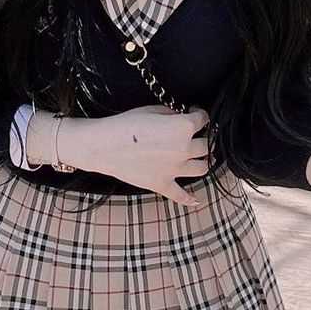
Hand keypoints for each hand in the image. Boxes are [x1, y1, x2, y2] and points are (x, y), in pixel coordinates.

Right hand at [62, 106, 210, 207]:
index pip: (202, 119)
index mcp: (183, 128)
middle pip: (205, 145)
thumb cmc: (126, 124)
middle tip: (195, 134)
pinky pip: (181, 195)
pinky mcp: (163, 184)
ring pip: (202, 168)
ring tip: (199, 157)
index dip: (200, 114)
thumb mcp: (152, 109)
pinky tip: (196, 200)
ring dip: (203, 161)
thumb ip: (172, 114)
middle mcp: (184, 149)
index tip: (195, 112)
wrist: (105, 145)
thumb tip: (180, 118)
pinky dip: (190, 199)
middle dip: (202, 137)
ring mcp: (175, 170)